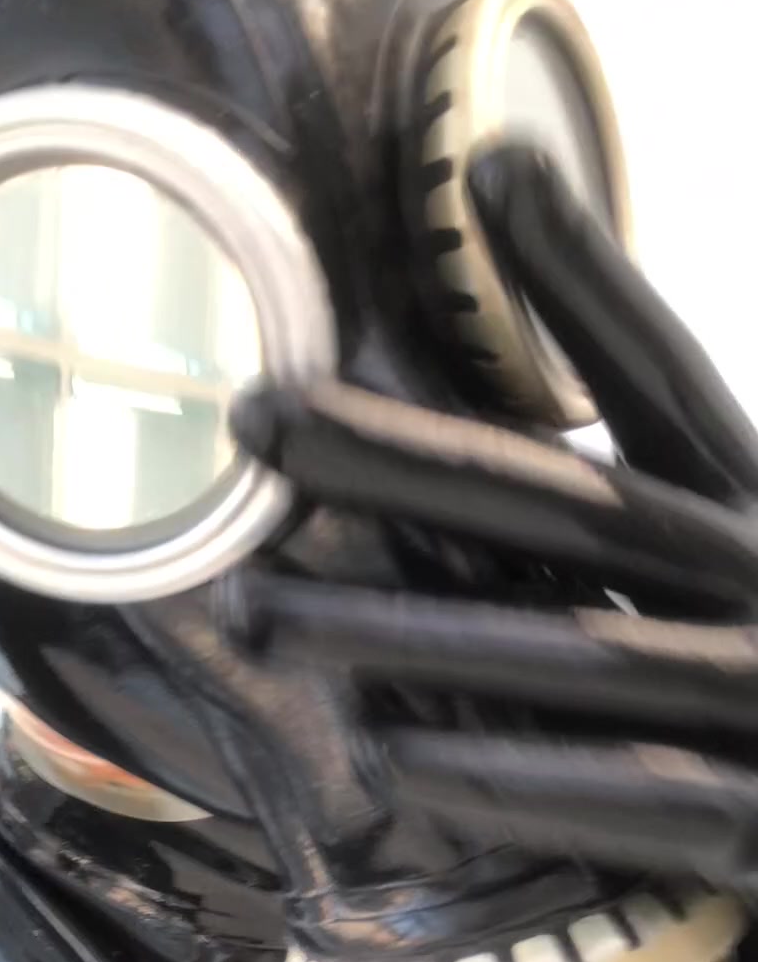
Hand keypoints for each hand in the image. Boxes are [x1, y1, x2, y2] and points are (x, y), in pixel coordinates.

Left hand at [224, 144, 757, 889]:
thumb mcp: (728, 560)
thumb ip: (640, 504)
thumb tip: (487, 393)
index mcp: (755, 506)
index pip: (663, 373)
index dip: (586, 276)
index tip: (489, 165)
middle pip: (564, 503)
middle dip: (400, 457)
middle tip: (253, 415)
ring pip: (572, 650)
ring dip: (405, 633)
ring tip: (259, 613)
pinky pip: (632, 795)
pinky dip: (513, 780)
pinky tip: (392, 760)